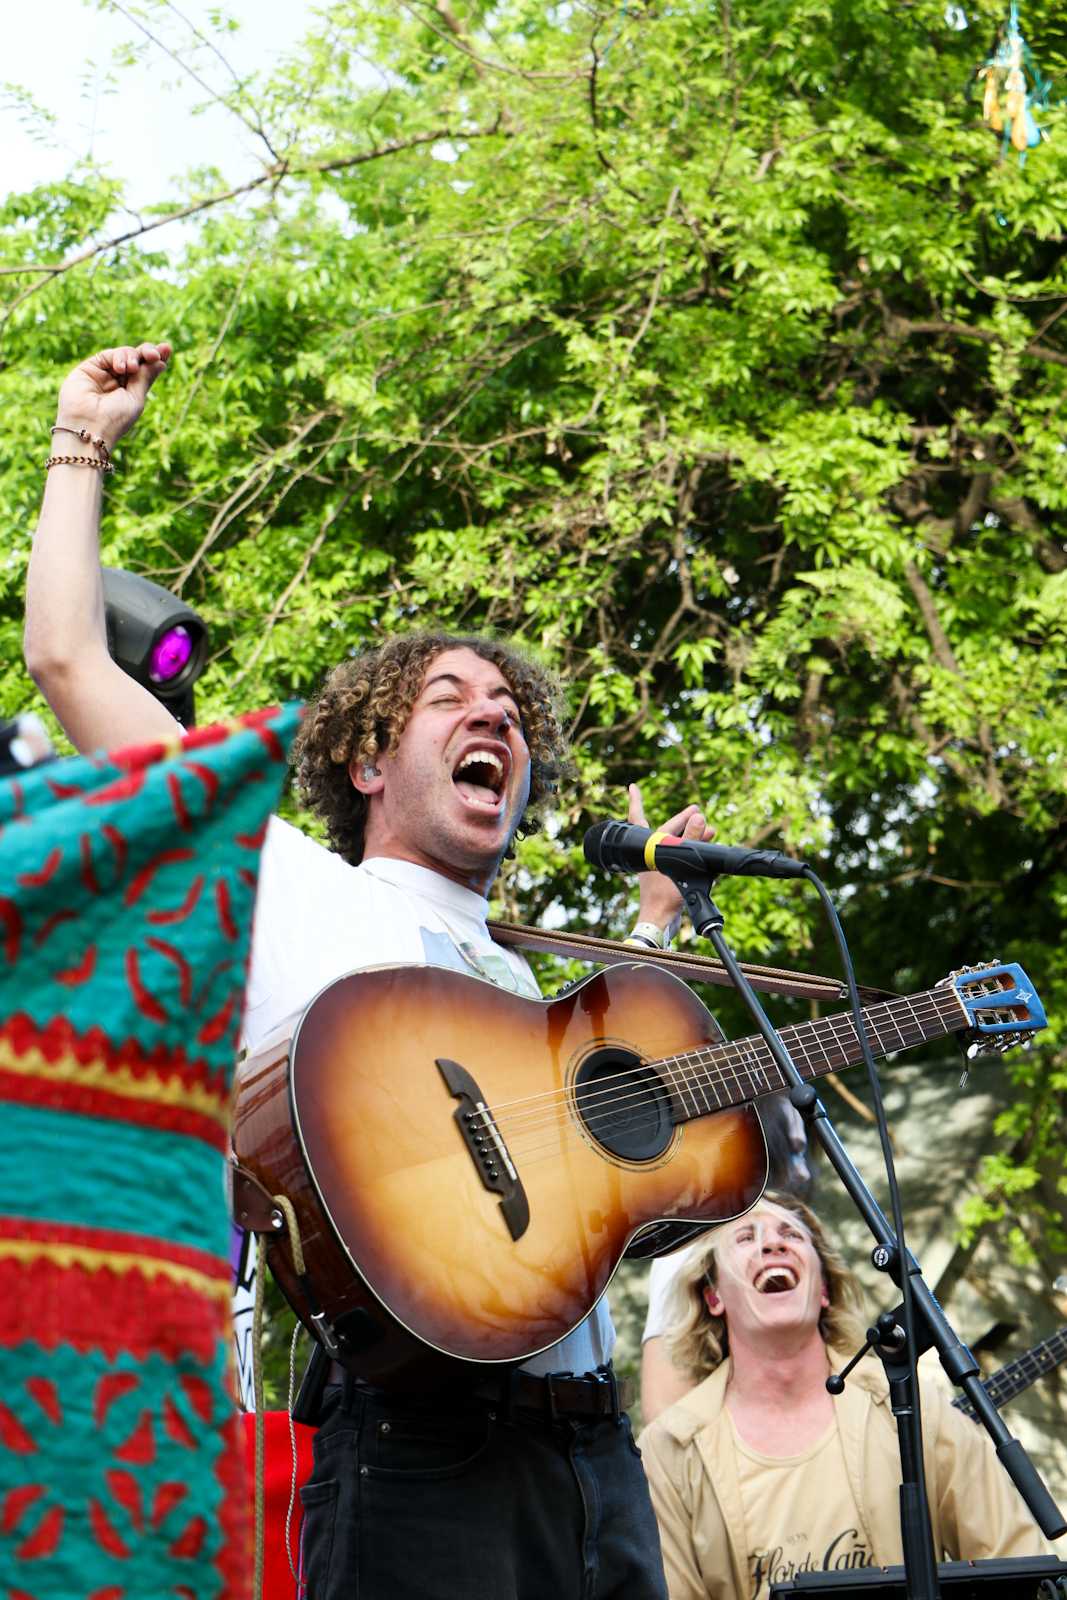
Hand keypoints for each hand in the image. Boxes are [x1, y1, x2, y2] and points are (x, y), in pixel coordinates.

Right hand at [55, 341, 171, 448]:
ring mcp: (104, 374)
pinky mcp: (89, 368)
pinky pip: (107, 355)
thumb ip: (145, 377)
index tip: (166, 348)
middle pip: (136, 358)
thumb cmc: (114, 419)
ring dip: (132, 356)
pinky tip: (121, 368)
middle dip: (147, 352)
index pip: (146, 370)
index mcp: (132, 391)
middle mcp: (118, 381)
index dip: (156, 358)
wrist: (88, 427)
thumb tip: (161, 360)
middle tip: (154, 355)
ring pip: (124, 354)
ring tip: (132, 368)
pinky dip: (118, 357)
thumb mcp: (136, 398)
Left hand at [628, 782, 713, 939]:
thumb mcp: (677, 864)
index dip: (636, 802)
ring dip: (692, 838)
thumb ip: (689, 841)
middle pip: (667, 831)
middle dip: (682, 820)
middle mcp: (650, 857)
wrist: (660, 924)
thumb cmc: (663, 898)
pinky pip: (681, 861)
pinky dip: (693, 855)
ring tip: (709, 829)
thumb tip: (698, 817)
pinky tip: (706, 851)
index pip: (639, 819)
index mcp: (645, 850)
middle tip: (697, 809)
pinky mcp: (668, 880)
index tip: (632, 786)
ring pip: (676, 846)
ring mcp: (659, 868)